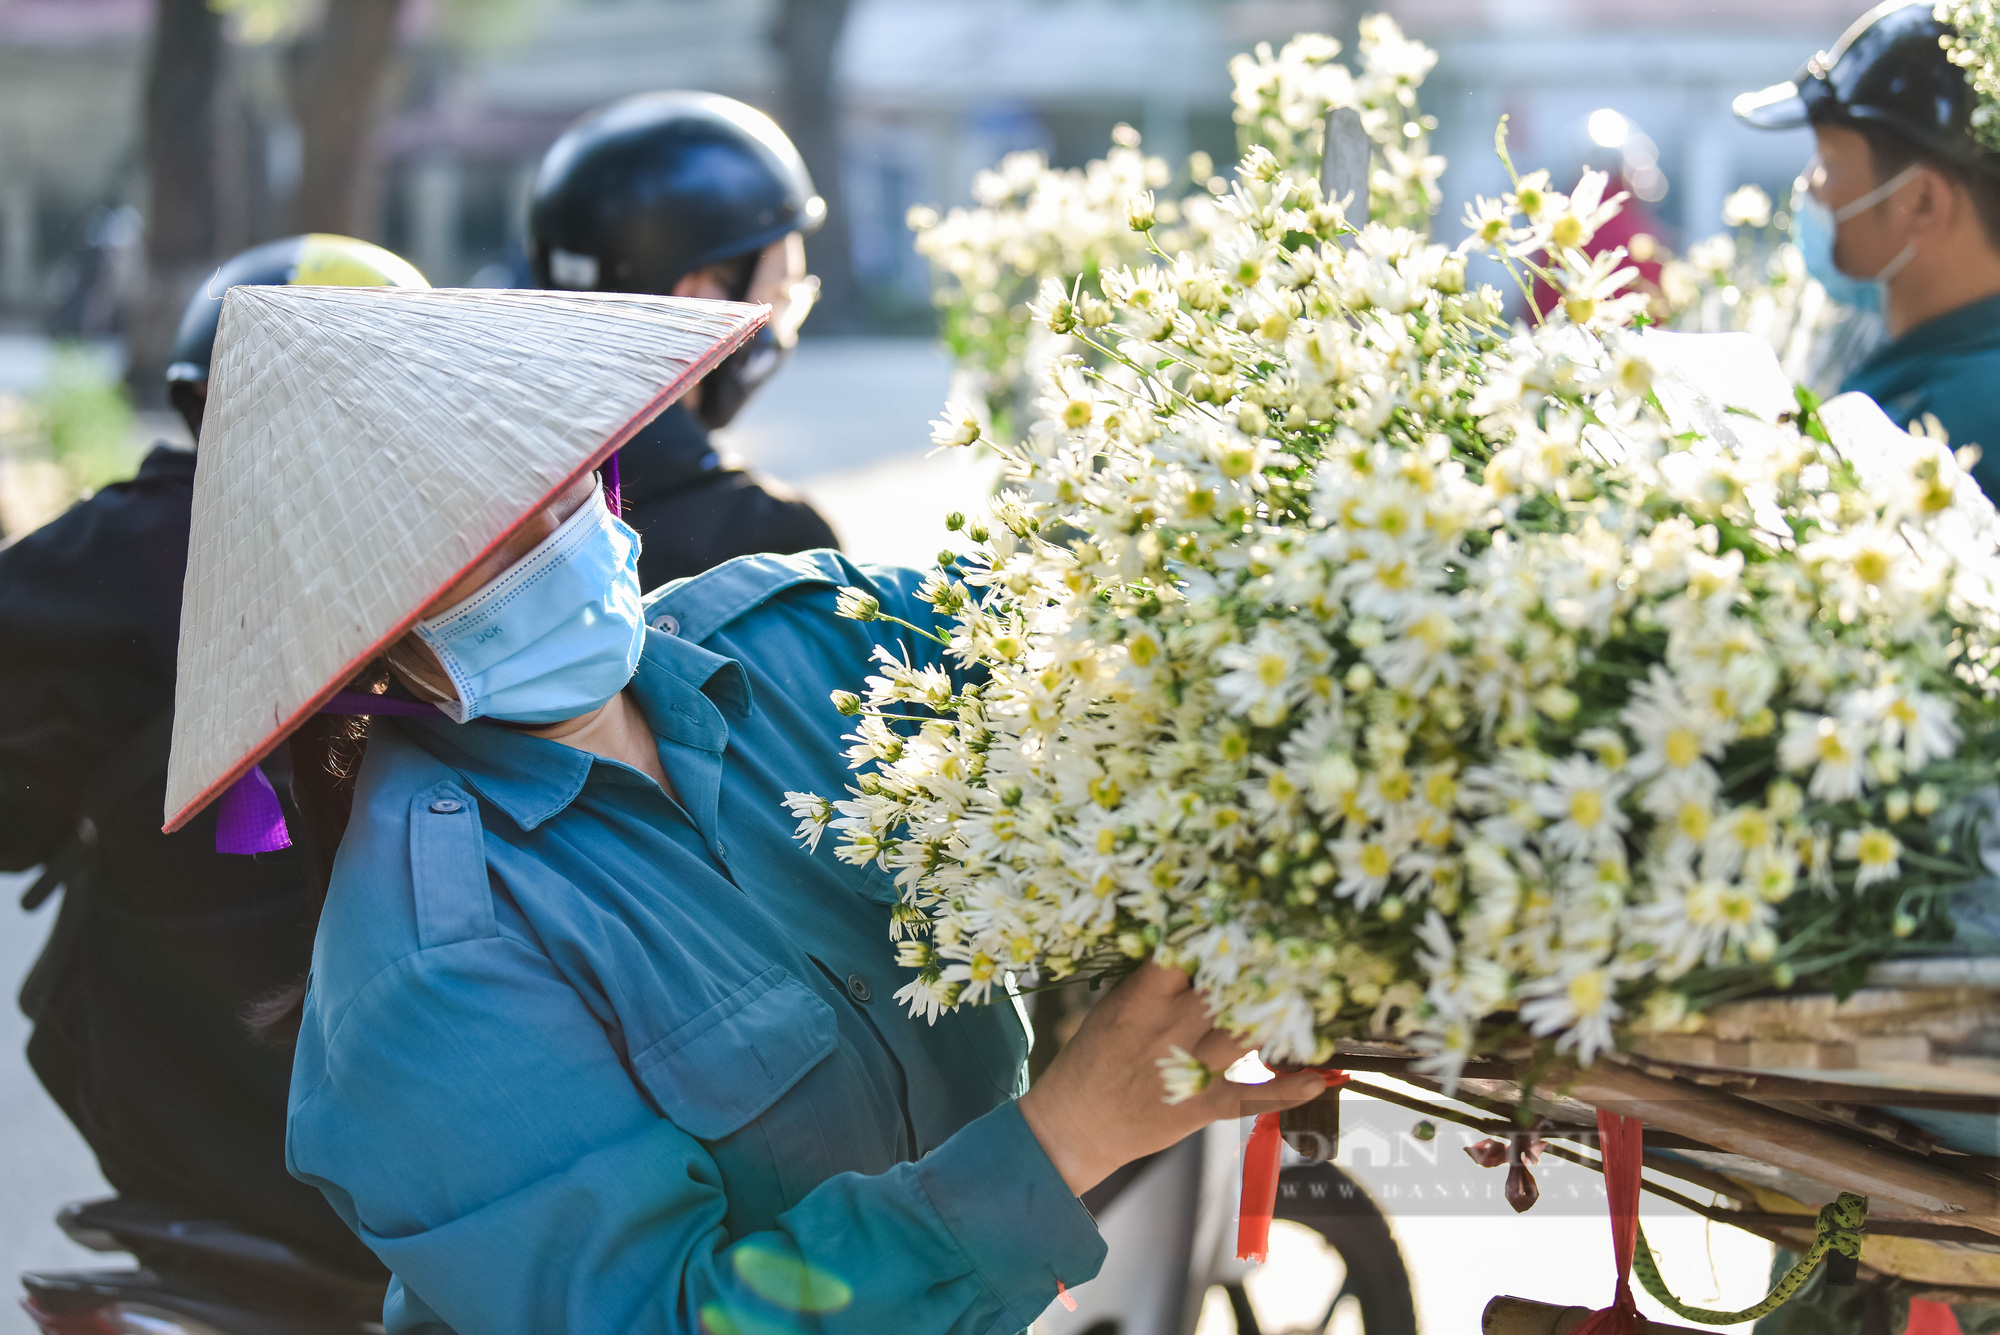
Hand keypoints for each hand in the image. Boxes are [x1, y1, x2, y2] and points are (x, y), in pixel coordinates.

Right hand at [1015, 962, 1324, 1195]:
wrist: (1074, 1125)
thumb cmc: (1091, 1060)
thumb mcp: (1114, 1008)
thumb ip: (1154, 984)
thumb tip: (1197, 953)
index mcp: (1143, 998)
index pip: (1189, 954)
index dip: (1223, 936)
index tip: (1254, 919)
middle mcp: (1171, 1029)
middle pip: (1229, 990)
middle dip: (1265, 972)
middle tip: (1302, 952)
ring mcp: (1189, 1069)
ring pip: (1249, 1035)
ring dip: (1286, 1020)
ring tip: (1319, 999)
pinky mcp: (1201, 1105)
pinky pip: (1253, 1096)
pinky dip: (1289, 1089)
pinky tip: (1321, 1078)